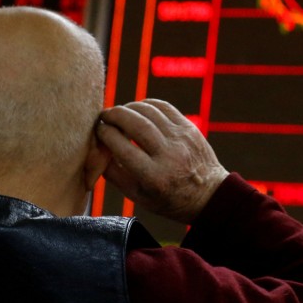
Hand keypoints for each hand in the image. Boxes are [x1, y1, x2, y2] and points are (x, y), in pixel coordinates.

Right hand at [96, 99, 228, 222]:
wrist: (208, 194)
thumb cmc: (167, 198)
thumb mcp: (137, 195)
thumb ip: (113, 172)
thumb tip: (95, 146)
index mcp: (153, 177)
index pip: (121, 146)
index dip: (104, 134)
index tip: (98, 131)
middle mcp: (169, 155)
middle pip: (135, 124)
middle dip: (114, 115)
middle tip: (104, 116)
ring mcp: (181, 139)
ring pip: (149, 111)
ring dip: (128, 107)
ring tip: (119, 113)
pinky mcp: (190, 128)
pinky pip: (164, 107)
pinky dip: (147, 104)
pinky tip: (138, 110)